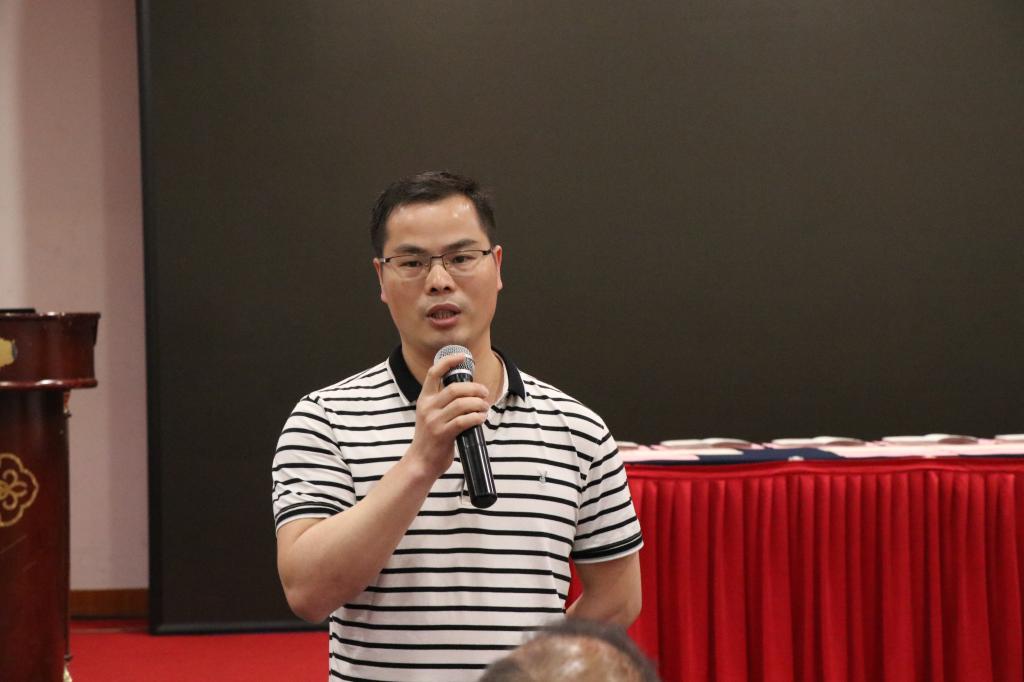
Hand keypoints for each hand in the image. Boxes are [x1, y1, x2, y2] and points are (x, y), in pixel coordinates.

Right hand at [407, 353, 489, 479]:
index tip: (462, 356)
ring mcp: (434, 421)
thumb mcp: (431, 414)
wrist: (421, 461)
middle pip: (455, 388)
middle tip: (484, 393)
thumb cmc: (431, 438)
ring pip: (462, 404)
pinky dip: (477, 417)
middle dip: (475, 388)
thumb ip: (444, 402)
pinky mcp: (443, 434)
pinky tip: (481, 418)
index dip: (448, 361)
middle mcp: (427, 407)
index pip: (433, 372)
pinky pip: (464, 420)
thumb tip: (469, 390)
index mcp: (424, 399)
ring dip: (479, 404)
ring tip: (485, 407)